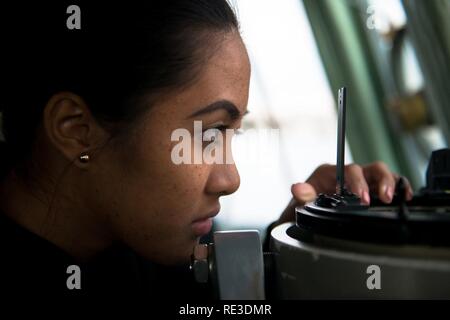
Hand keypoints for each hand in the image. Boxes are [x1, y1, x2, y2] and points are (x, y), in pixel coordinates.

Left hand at [277, 162, 413, 224]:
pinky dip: (397, 189)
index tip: (362, 198)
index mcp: (331, 173)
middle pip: (371, 169)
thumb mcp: (299, 202)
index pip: (350, 170)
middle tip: (384, 197)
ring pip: (382, 175)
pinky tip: (404, 197)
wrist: (305, 215)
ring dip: (392, 184)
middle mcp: (348, 175)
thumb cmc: (303, 205)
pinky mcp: (370, 191)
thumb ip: (301, 196)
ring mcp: (361, 183)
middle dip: (382, 180)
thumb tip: (298, 188)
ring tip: (399, 198)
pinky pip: (387, 186)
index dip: (359, 182)